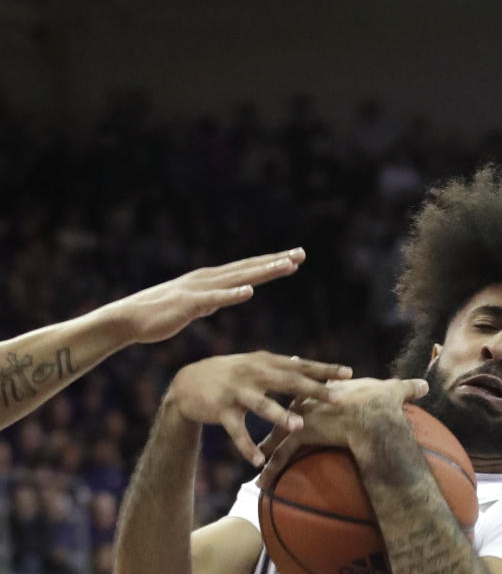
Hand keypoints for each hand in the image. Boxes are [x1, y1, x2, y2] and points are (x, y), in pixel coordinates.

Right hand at [102, 248, 306, 346]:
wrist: (128, 320)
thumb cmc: (161, 315)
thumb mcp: (197, 306)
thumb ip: (215, 299)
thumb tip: (231, 295)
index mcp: (212, 280)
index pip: (248, 269)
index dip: (272, 263)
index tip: (296, 257)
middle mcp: (208, 279)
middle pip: (248, 268)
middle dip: (276, 260)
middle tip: (302, 253)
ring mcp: (199, 290)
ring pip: (237, 279)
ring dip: (262, 272)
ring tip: (286, 266)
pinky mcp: (188, 304)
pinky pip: (214, 299)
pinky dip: (232, 295)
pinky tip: (249, 292)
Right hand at [167, 352, 351, 464]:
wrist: (187, 383)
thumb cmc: (228, 375)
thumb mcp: (252, 365)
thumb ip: (277, 366)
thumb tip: (304, 360)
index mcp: (264, 362)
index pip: (300, 365)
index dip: (324, 369)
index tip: (350, 374)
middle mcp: (252, 373)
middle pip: (287, 381)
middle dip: (313, 389)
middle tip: (337, 399)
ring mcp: (235, 391)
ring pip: (261, 404)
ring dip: (280, 415)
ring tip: (299, 426)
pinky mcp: (220, 409)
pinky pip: (236, 431)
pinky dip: (246, 447)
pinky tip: (258, 462)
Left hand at [258, 376, 427, 488]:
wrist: (375, 417)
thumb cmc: (384, 404)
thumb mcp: (396, 391)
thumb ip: (407, 388)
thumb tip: (425, 385)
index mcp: (326, 389)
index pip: (305, 384)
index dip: (296, 382)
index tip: (284, 380)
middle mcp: (310, 400)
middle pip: (283, 408)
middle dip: (269, 413)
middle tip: (257, 417)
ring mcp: (303, 417)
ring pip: (277, 433)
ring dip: (264, 446)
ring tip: (253, 458)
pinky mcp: (302, 434)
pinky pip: (281, 455)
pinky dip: (270, 468)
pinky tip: (259, 481)